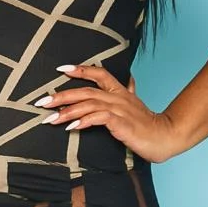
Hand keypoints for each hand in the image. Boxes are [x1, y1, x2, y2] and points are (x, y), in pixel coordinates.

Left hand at [35, 63, 179, 162]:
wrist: (166, 136)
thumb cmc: (148, 124)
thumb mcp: (137, 105)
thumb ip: (130, 92)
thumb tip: (130, 80)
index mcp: (120, 91)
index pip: (99, 73)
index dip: (80, 70)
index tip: (61, 70)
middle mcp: (118, 97)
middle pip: (85, 91)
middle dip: (61, 96)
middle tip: (41, 102)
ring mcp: (119, 109)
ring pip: (89, 104)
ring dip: (67, 111)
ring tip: (50, 118)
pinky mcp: (121, 123)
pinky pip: (99, 118)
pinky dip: (83, 121)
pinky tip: (70, 126)